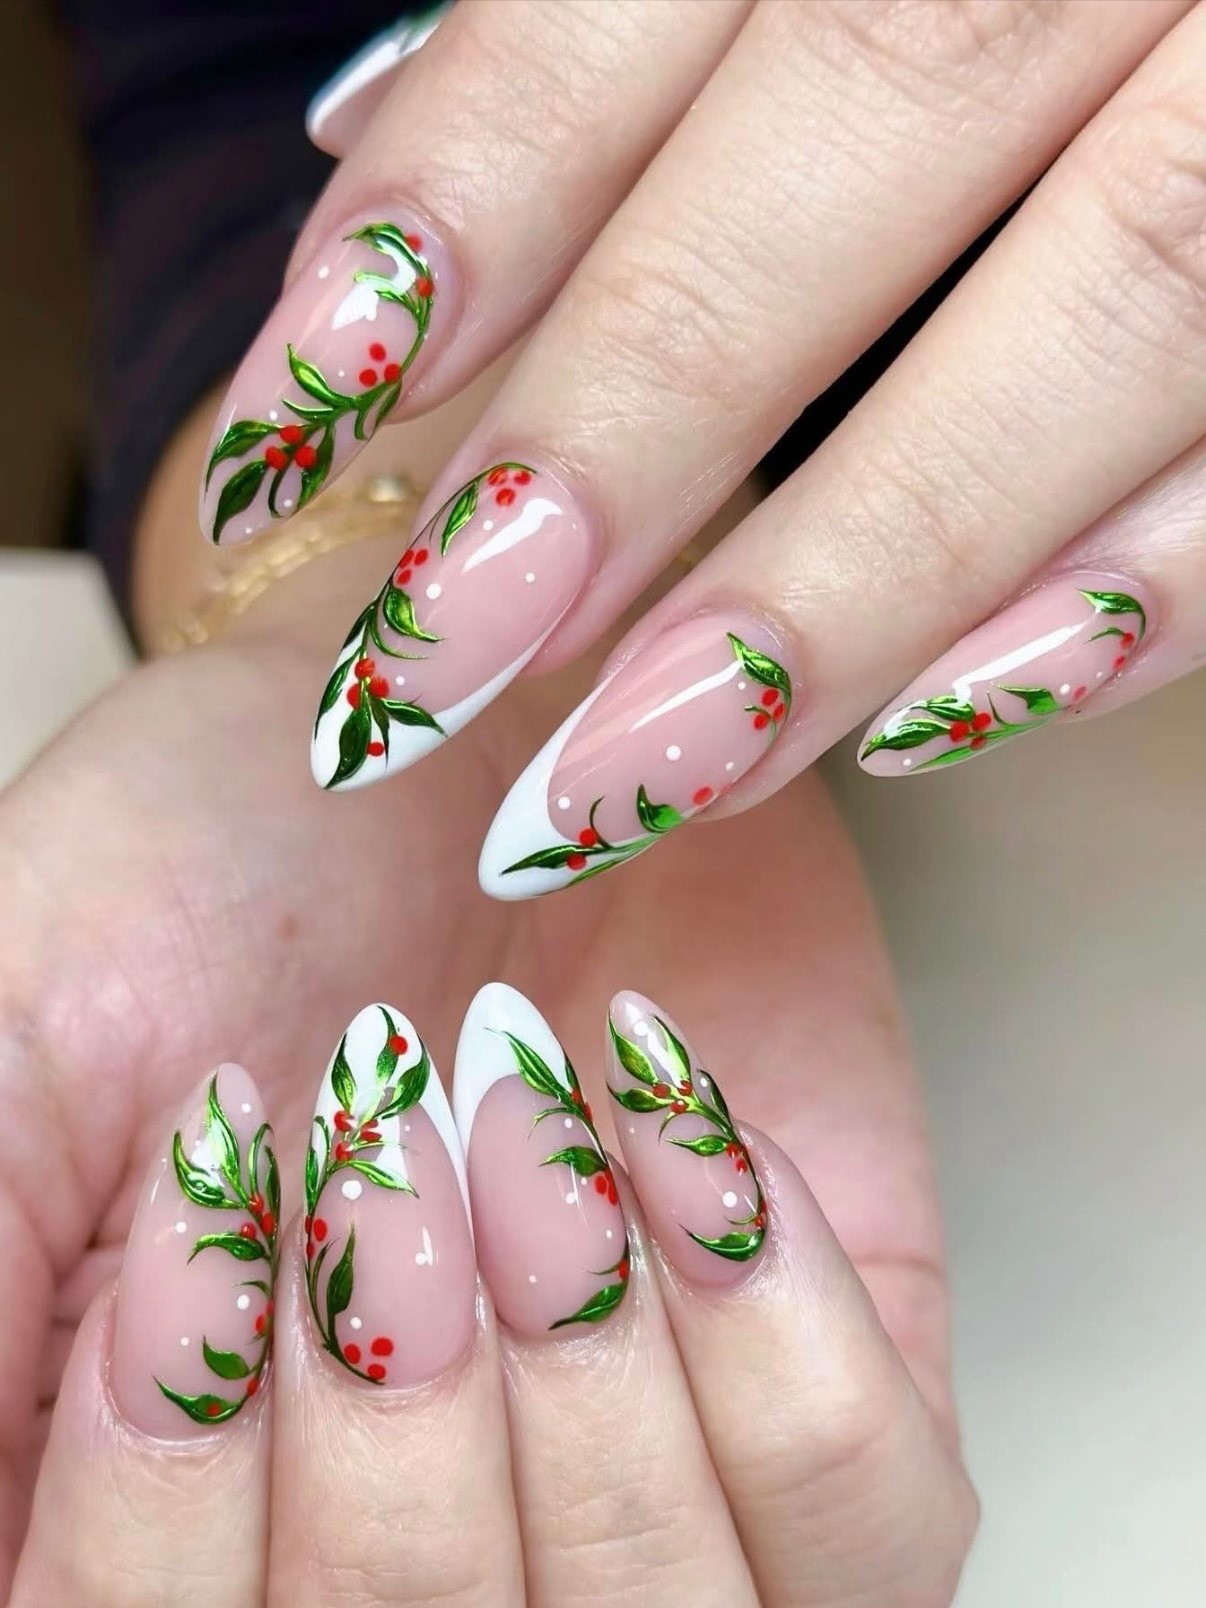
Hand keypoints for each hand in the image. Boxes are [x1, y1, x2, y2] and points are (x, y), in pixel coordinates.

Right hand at [0, 530, 968, 1602]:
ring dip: (584, 1362)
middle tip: (382, 1134)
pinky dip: (773, 1325)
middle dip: (399, 1405)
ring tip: (522, 1114)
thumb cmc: (230, 871)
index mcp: (206, 1516)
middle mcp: (432, 1556)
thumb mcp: (31, 1045)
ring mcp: (655, 1506)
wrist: (475, 741)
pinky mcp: (827, 1412)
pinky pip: (868, 1503)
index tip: (204, 1225)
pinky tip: (671, 1125)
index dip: (170, 1498)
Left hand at [193, 0, 1205, 901]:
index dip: (479, 178)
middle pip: (881, 105)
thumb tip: (363, 170)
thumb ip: (608, 47)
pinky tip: (948, 717)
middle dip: (643, 403)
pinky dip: (1148, 583)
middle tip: (440, 657)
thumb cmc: (970, 6)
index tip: (315, 401)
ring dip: (863, 563)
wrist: (1190, 8)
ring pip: (1123, 283)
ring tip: (652, 766)